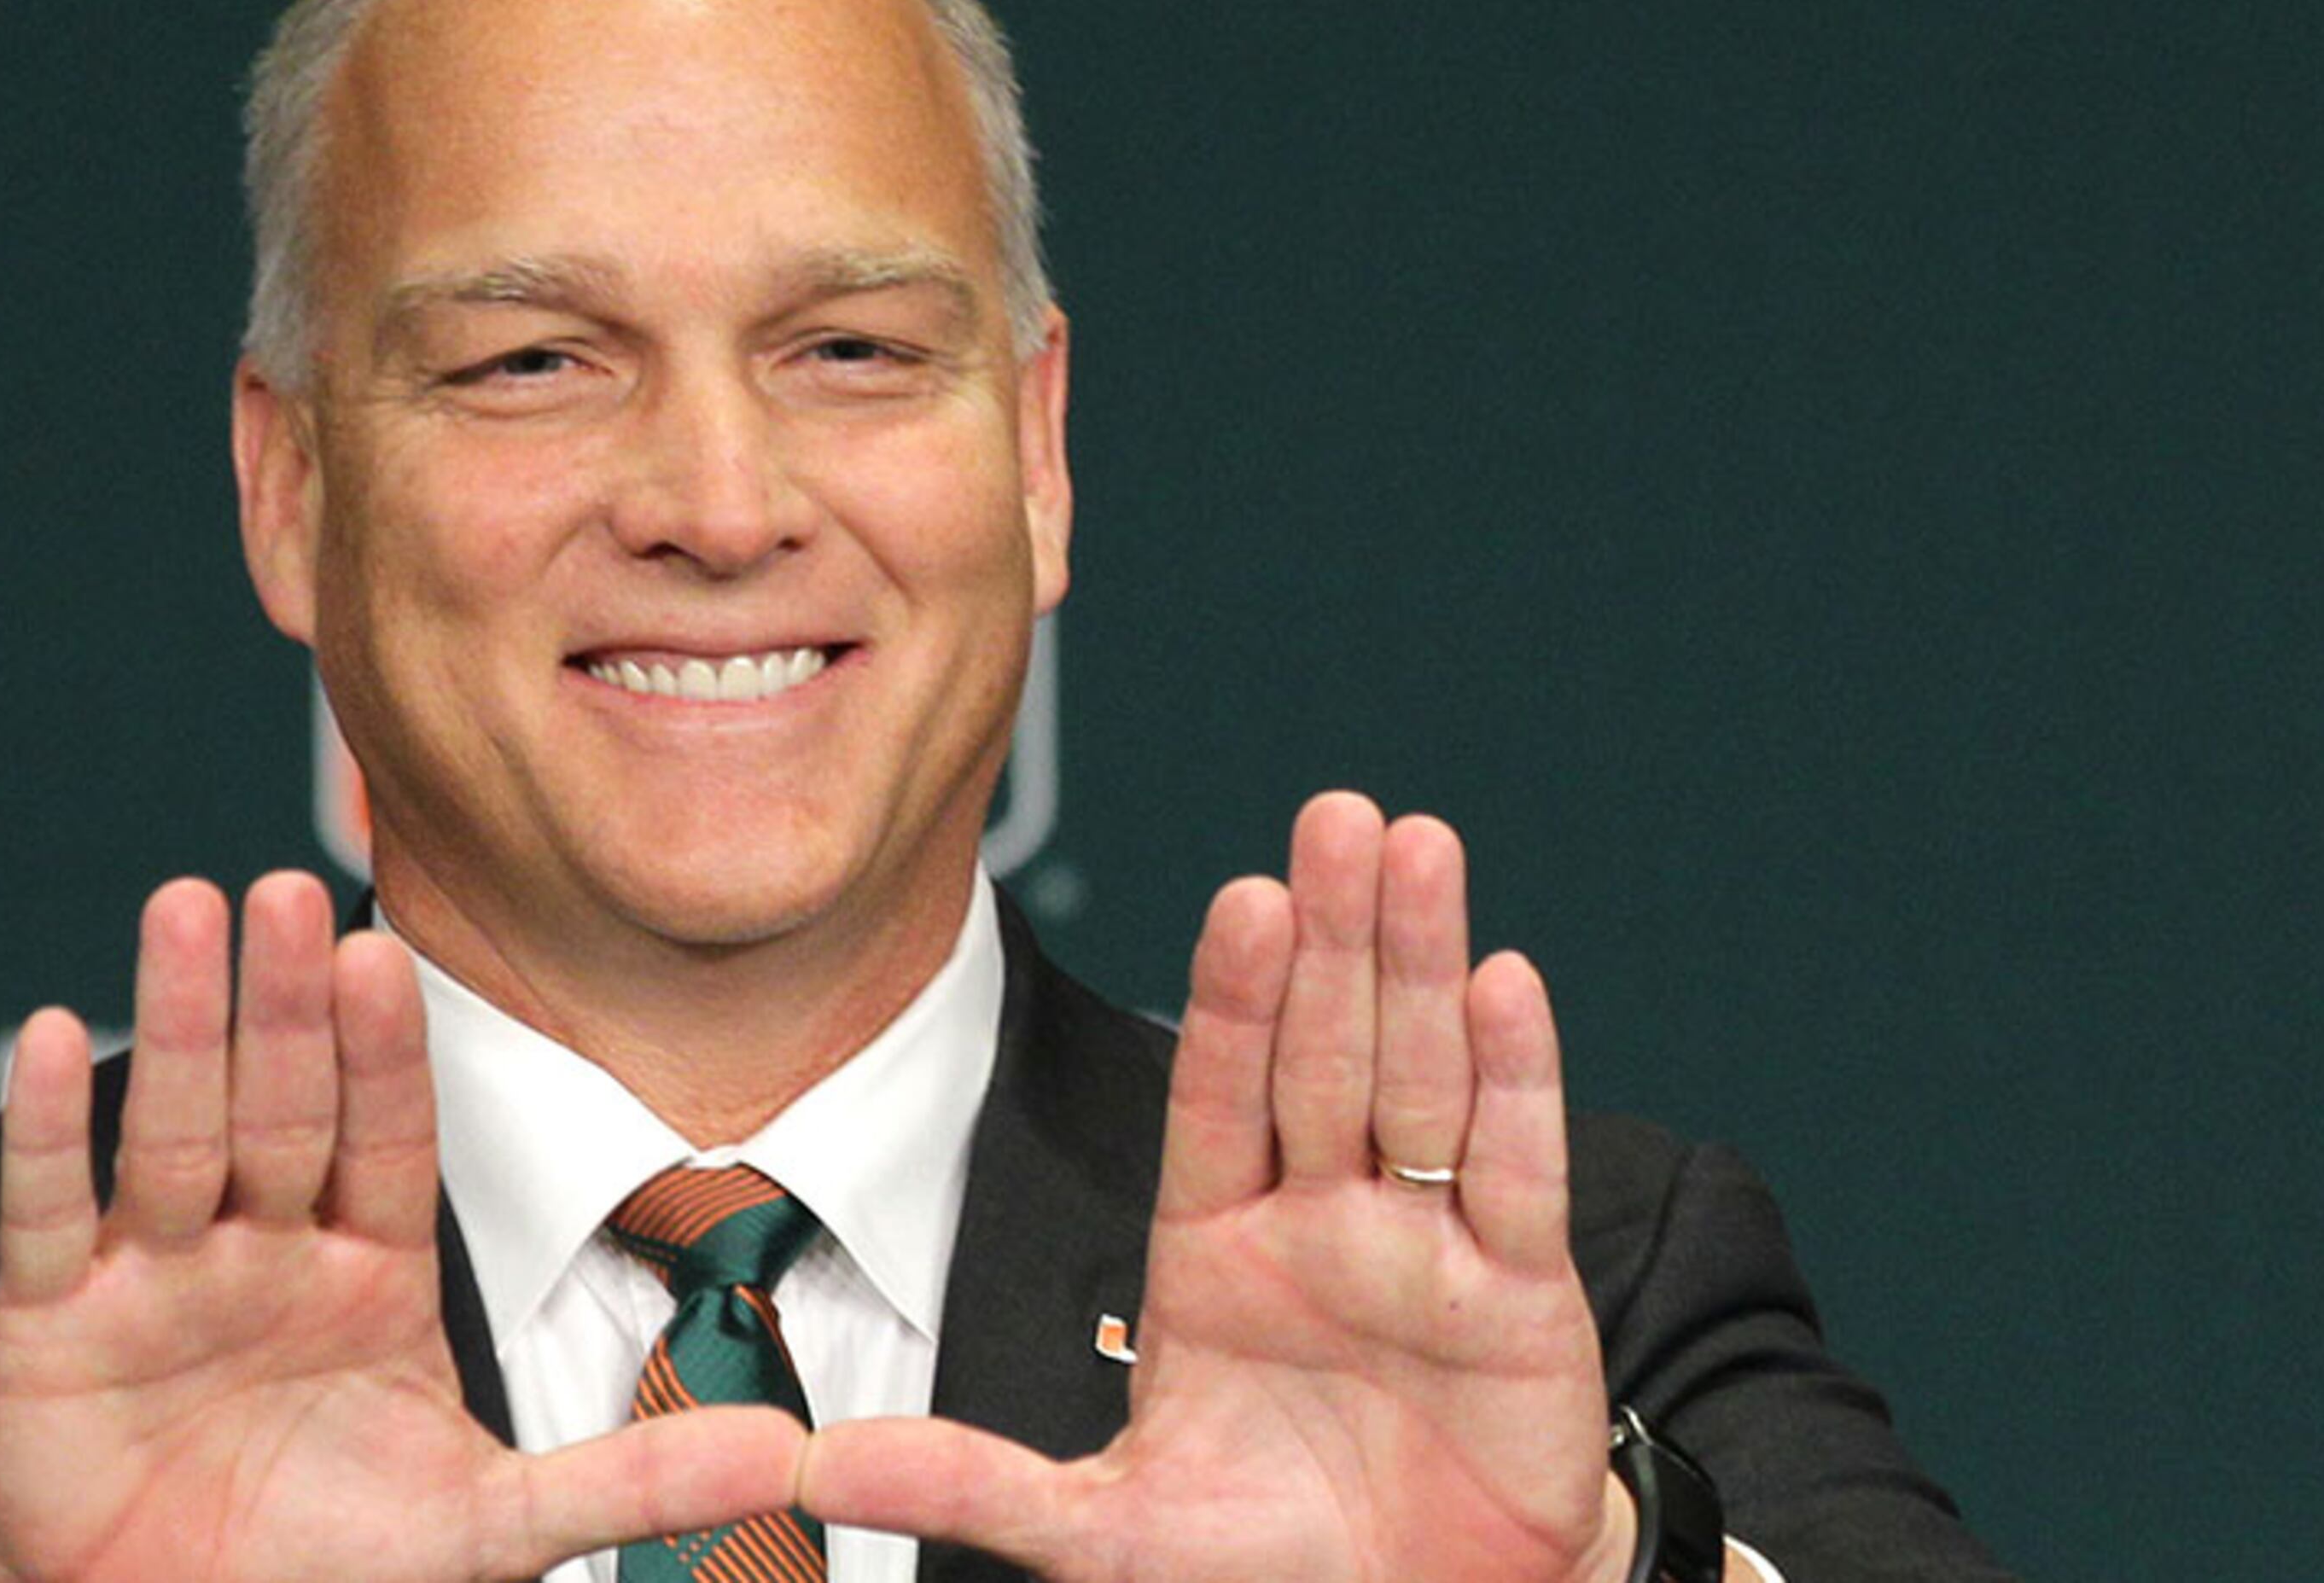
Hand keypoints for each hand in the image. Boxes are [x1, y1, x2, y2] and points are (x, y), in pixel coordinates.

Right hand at [0, 873, 806, 1582]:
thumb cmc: (324, 1567)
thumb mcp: (490, 1527)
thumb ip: (630, 1482)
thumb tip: (786, 1457)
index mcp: (368, 1275)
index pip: (386, 1141)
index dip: (383, 1053)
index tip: (386, 954)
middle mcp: (262, 1253)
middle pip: (281, 1111)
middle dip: (286, 1006)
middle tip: (287, 889)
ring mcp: (156, 1280)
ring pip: (175, 1134)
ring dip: (180, 1023)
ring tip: (186, 908)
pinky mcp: (50, 1327)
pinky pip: (53, 1216)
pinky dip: (56, 1130)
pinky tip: (56, 1034)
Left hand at [802, 793, 1631, 1582]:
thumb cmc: (1271, 1564)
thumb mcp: (1103, 1531)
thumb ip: (964, 1480)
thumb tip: (802, 1462)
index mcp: (1218, 1248)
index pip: (1221, 1094)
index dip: (1232, 996)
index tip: (1242, 894)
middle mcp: (1323, 1221)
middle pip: (1324, 1053)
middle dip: (1331, 937)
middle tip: (1335, 816)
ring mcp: (1424, 1249)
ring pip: (1418, 1080)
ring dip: (1417, 963)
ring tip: (1415, 846)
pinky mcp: (1520, 1298)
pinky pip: (1513, 1171)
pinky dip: (1514, 1078)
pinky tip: (1501, 980)